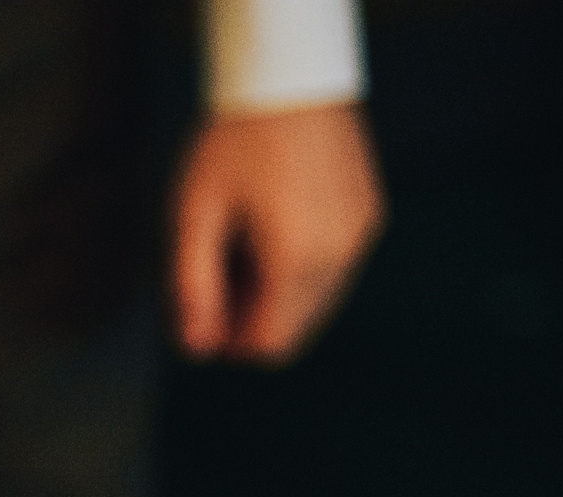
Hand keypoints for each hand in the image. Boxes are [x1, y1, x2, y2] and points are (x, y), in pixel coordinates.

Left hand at [172, 103, 385, 364]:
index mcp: (296, 259)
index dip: (228, 343)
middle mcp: (340, 256)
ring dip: (276, 296)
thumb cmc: (233, 144)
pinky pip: (334, 271)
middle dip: (251, 319)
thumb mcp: (195, 214)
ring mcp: (361, 237)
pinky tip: (273, 229)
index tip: (200, 310)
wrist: (291, 79)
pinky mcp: (370, 218)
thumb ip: (192, 287)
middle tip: (216, 273)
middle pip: (295, 330)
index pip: (269, 346)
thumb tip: (195, 350)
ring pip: (317, 304)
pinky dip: (301, 269)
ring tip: (242, 247)